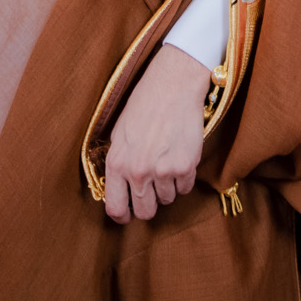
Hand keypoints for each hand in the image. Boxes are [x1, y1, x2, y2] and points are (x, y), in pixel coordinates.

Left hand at [105, 44, 211, 223]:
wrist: (173, 84)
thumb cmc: (144, 104)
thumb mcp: (119, 134)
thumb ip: (118, 164)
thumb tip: (120, 189)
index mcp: (116, 164)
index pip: (115, 208)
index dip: (122, 216)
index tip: (128, 214)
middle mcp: (138, 172)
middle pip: (145, 211)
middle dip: (149, 205)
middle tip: (153, 190)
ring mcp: (162, 171)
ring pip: (168, 200)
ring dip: (168, 187)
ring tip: (167, 162)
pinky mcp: (185, 166)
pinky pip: (185, 188)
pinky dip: (184, 178)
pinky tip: (180, 157)